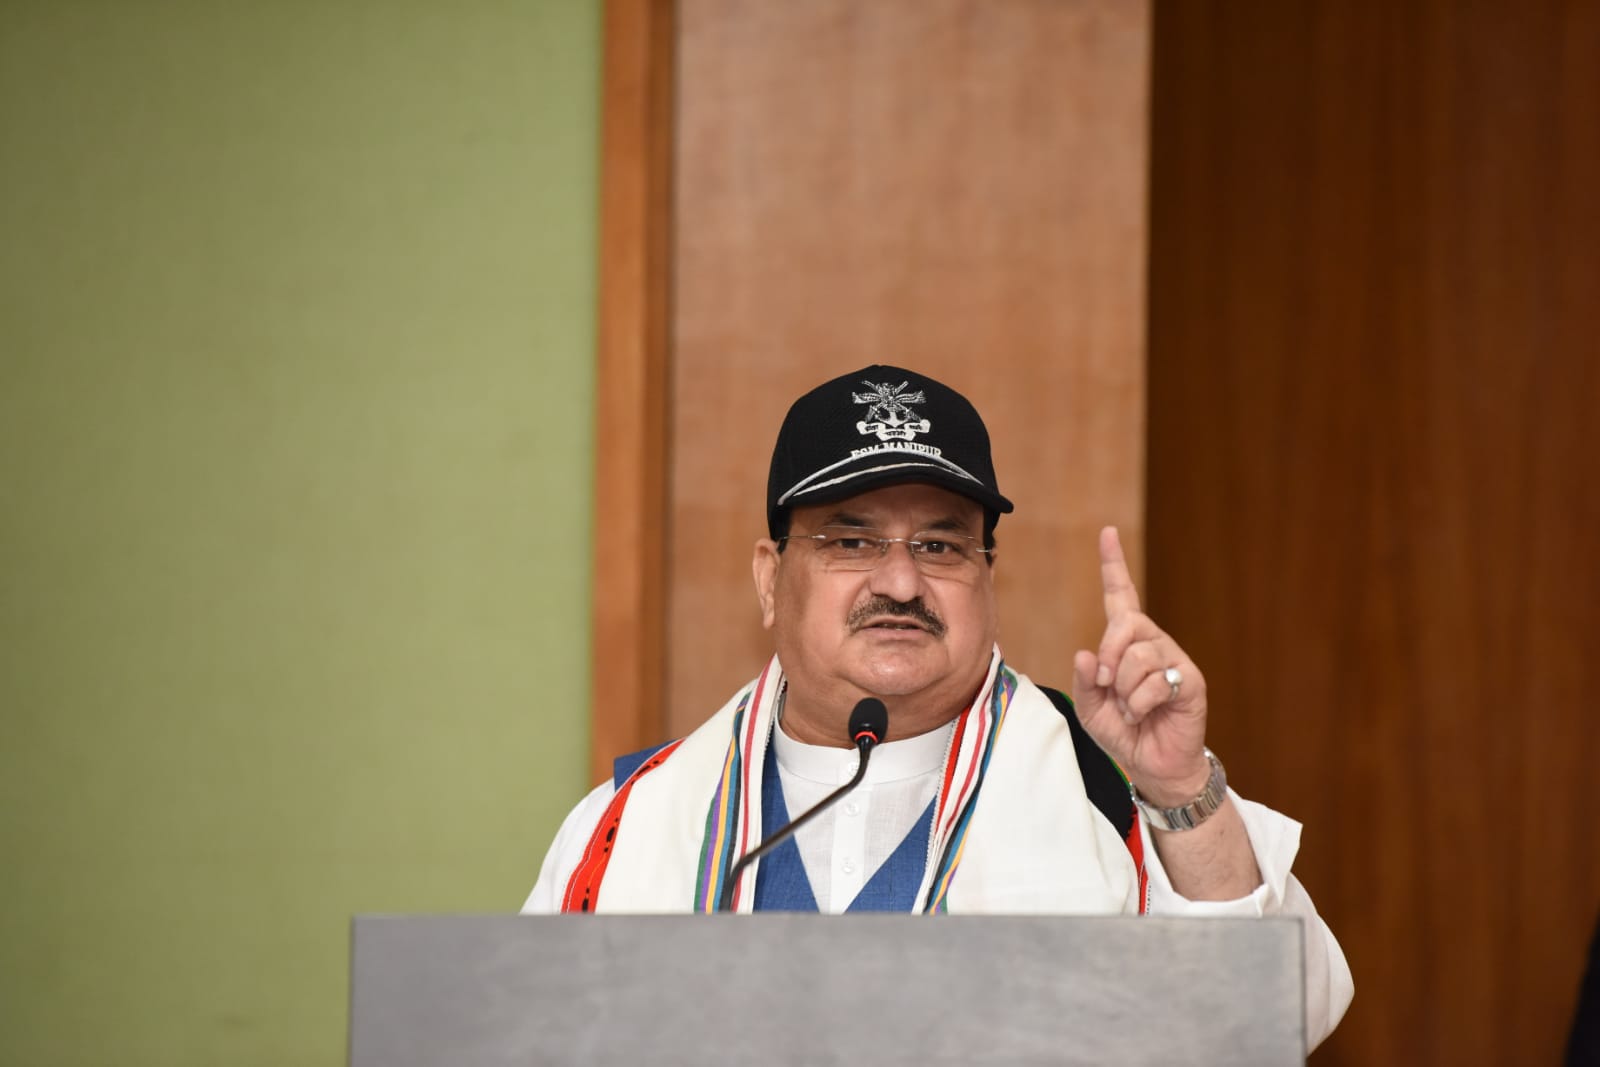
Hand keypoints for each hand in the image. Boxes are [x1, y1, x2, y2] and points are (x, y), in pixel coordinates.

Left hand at [1071, 526, 1210, 806]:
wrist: (1153, 765)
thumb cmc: (1124, 732)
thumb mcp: (1091, 708)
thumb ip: (1085, 681)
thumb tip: (1086, 653)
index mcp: (1127, 643)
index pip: (1120, 596)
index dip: (1114, 565)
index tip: (1107, 532)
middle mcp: (1153, 644)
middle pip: (1125, 626)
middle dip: (1108, 658)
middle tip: (1108, 686)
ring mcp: (1174, 661)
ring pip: (1138, 657)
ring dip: (1125, 690)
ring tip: (1131, 708)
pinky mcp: (1190, 682)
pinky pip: (1155, 683)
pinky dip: (1140, 705)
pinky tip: (1144, 715)